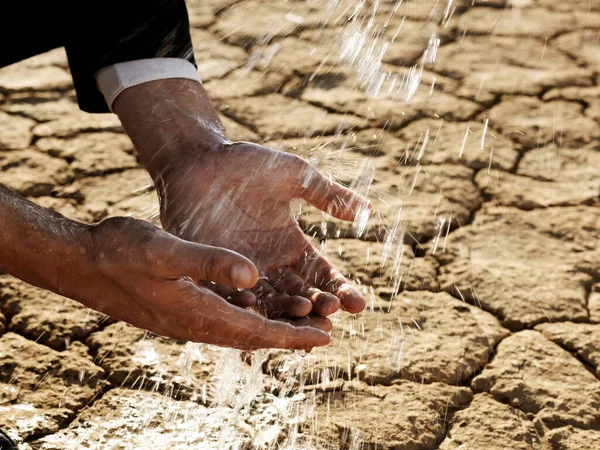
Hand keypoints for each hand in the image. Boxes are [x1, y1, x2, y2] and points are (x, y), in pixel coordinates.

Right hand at [82, 217, 330, 349]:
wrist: (82, 263)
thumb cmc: (120, 252)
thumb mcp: (166, 249)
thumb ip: (209, 261)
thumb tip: (252, 275)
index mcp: (198, 312)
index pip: (258, 332)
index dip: (294, 336)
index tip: (326, 337)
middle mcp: (196, 324)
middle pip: (254, 338)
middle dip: (291, 337)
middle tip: (326, 333)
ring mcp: (186, 320)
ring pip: (241, 332)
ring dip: (273, 330)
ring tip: (302, 323)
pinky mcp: (179, 311)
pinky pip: (223, 323)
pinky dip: (249, 320)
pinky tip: (256, 310)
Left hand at [158, 141, 369, 316]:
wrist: (199, 157)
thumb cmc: (247, 163)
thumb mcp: (295, 176)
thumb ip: (328, 195)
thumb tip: (370, 210)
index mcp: (291, 245)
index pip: (321, 274)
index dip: (340, 289)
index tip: (358, 304)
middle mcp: (269, 263)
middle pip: (299, 294)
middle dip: (317, 307)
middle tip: (331, 317)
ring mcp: (240, 269)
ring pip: (268, 301)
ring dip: (286, 312)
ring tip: (303, 319)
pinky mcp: (212, 270)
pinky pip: (228, 293)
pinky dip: (242, 303)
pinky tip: (255, 311)